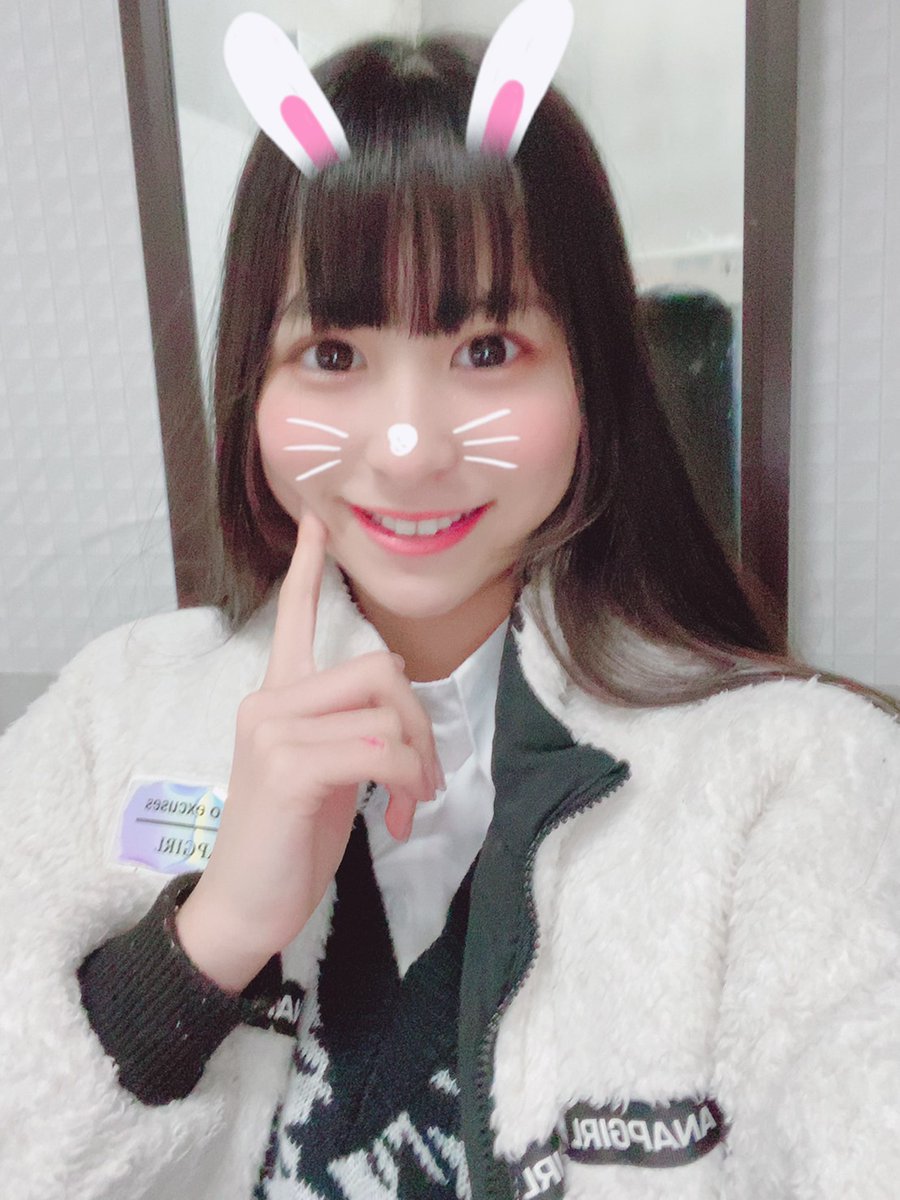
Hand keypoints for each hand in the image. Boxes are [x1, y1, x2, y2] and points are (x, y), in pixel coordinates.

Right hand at [175, 512, 439, 991]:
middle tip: (424, 777)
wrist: (245, 905)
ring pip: (386, 711)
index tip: (316, 521)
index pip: (293, 619)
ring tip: (410, 803)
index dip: (307, 570)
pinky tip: (395, 821)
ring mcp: (273, 729)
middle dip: (421, 722)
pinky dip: (407, 785)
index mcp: (278, 698)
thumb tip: (401, 720)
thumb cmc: (289, 840)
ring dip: (420, 763)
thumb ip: (351, 731)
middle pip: (379, 668)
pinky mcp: (285, 766)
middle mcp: (269, 701)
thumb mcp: (327, 774)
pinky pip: (381, 751)